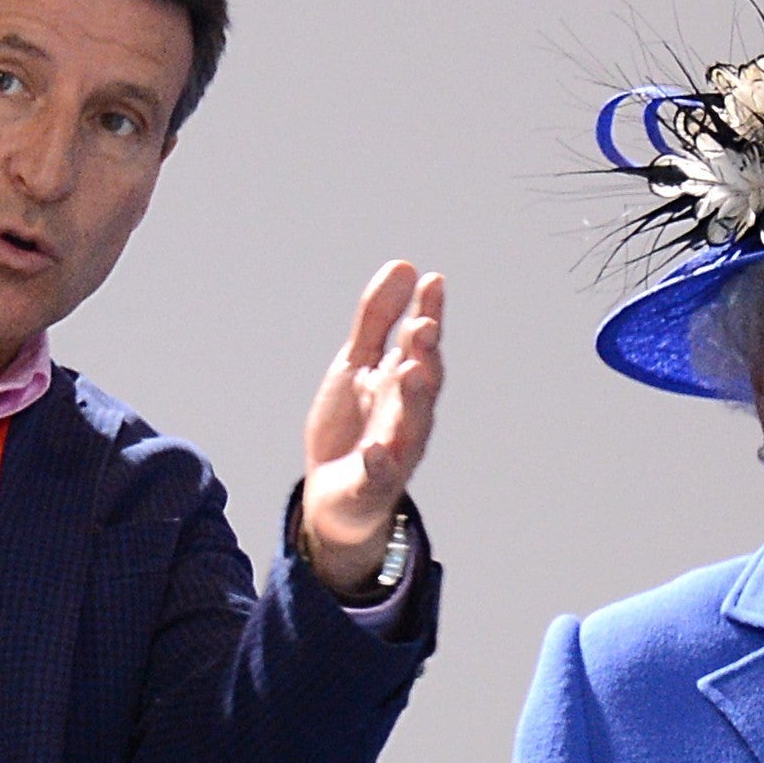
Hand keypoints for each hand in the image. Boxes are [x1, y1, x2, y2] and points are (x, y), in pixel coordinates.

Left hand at [297, 261, 444, 596]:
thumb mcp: (356, 365)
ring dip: (414, 400)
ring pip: (412, 426)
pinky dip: (380, 465)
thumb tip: (404, 265)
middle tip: (423, 325)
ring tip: (412, 372)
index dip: (428, 312)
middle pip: (424, 381)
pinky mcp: (372, 487)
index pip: (421, 343)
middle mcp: (407, 415)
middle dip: (425, 354)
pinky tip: (375, 451)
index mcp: (402, 381)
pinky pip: (380, 477)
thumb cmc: (351, 426)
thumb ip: (376, 320)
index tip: (432, 281)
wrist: (331, 497)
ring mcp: (394, 452)